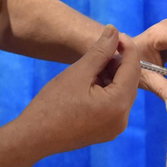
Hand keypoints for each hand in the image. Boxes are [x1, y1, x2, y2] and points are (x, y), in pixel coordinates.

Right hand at [18, 24, 139, 156]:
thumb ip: (100, 50)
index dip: (126, 46)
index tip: (114, 33)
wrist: (33, 137)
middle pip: (130, 80)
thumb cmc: (53, 103)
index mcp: (118, 104)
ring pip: (122, 91)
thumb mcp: (79, 72)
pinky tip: (90, 81)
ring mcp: (115, 128)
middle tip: (101, 47)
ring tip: (91, 66)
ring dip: (112, 75)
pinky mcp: (106, 131)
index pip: (133, 68)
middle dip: (118, 61)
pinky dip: (107, 89)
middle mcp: (122, 119)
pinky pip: (115, 104)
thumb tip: (114, 30)